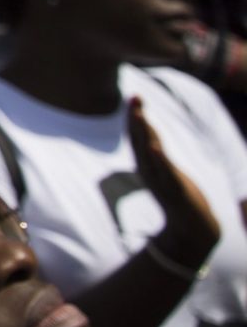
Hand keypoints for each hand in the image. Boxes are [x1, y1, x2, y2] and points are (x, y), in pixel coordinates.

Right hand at [130, 96, 220, 267]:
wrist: (192, 229)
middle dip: (137, 119)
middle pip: (141, 140)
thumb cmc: (179, 200)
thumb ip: (157, 159)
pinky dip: (159, 160)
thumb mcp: (166, 174)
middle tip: (135, 97)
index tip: (135, 97)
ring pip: (150, 153)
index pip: (139, 136)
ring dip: (144, 133)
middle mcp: (150, 171)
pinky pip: (166, 173)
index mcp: (148, 165)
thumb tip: (150, 143)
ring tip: (140, 115)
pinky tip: (155, 147)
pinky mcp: (175, 191)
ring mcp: (161, 181)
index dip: (136, 117)